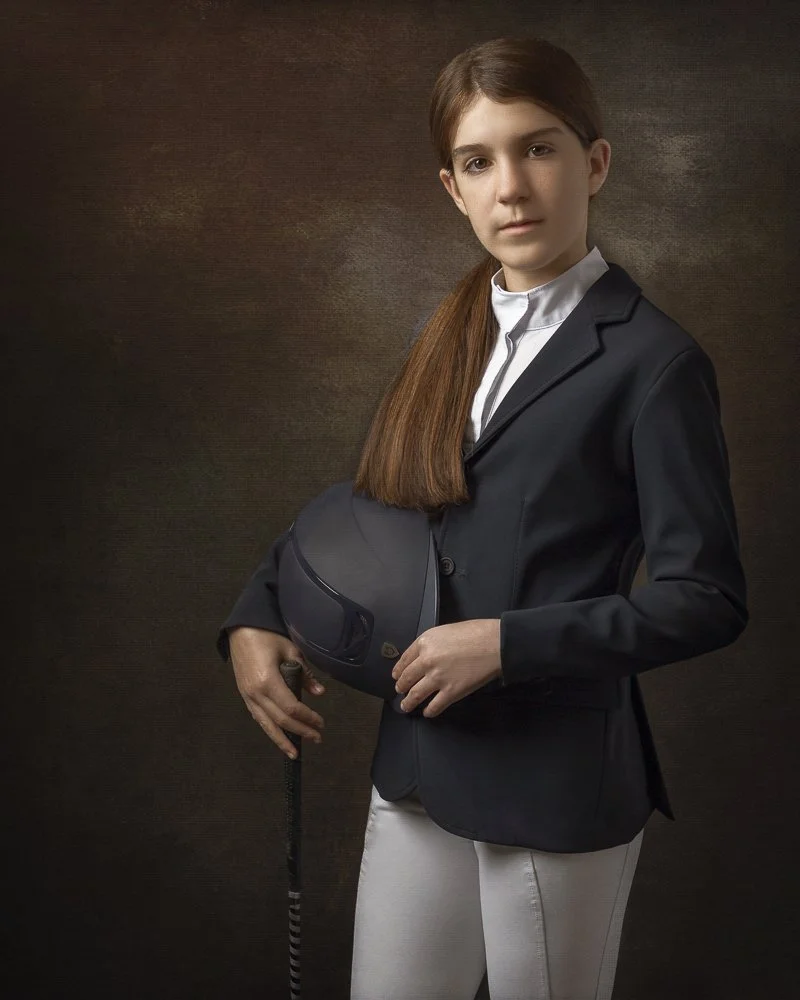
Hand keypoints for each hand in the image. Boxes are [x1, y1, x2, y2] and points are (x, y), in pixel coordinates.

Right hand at [229, 627, 325, 758]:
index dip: (308, 718)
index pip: (291, 708)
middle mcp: (255, 694)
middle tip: (317, 739)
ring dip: (281, 740)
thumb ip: (305, 674)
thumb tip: (320, 693)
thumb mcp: (291, 651)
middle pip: (280, 720)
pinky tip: (279, 736)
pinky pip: (258, 717)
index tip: (321, 723)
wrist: (241, 631)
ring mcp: (247, 696)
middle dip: (300, 731)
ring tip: (294, 753)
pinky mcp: (244, 696)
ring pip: (266, 725)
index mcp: (267, 681)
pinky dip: (270, 729)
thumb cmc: (268, 637)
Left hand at [390, 619, 501, 717]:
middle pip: (407, 678)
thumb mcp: (445, 631)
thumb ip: (432, 644)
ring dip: (409, 703)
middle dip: (401, 687)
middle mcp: (426, 661)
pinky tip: (428, 712)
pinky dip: (429, 711)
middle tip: (400, 691)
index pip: (404, 660)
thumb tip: (425, 656)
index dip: (398, 670)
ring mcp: (437, 678)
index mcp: (424, 643)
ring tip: (406, 707)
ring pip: (415, 695)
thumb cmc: (475, 632)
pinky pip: (434, 706)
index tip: (396, 676)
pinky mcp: (451, 693)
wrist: (494, 643)